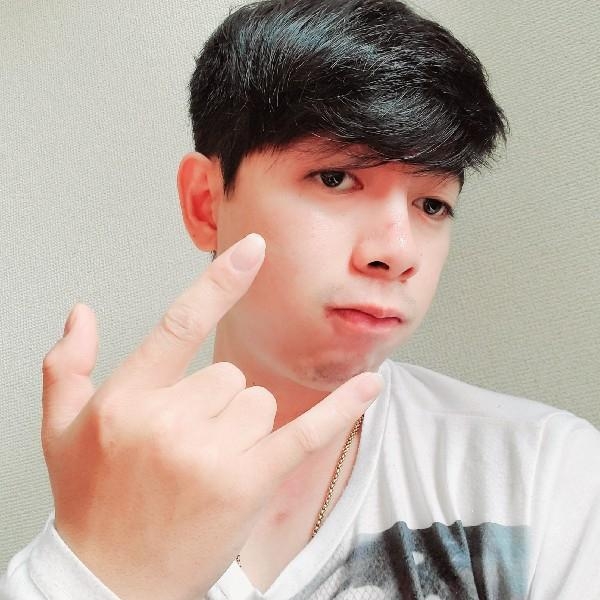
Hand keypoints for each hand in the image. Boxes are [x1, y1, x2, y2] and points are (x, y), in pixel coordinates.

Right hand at [41, 233, 381, 599]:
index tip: (253, 250)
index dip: (220, 283)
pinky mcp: (248, 484)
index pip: (180, 324)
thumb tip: (80, 314)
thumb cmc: (92, 503)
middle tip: (189, 447)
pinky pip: (305, 434)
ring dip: (244, 430)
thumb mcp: (60, 432)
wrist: (113, 582)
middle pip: (232, 376)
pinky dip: (341, 409)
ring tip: (208, 467)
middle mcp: (170, 422)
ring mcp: (211, 454)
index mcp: (128, 399)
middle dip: (218, 406)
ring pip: (260, 403)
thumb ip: (66, 367)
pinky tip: (367, 386)